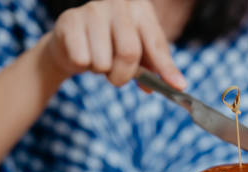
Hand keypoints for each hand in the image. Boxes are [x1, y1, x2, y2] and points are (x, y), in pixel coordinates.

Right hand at [46, 0, 185, 88]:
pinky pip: (82, 60)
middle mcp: (118, 3)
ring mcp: (93, 9)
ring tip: (97, 59)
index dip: (166, 68)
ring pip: (103, 62)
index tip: (178, 87)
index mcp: (140, 8)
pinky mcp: (70, 20)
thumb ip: (155, 68)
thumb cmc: (110, 46)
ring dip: (100, 71)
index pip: (156, 44)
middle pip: (129, 53)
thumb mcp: (137, 54)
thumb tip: (176, 85)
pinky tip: (82, 53)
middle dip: (122, 76)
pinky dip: (82, 66)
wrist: (71, 40)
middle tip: (116, 78)